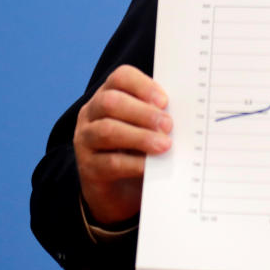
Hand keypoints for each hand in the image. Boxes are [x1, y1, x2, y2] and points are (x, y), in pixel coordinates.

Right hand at [74, 65, 171, 224]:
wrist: (118, 191)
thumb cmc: (138, 149)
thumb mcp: (147, 128)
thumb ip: (158, 116)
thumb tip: (184, 113)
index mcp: (108, 94)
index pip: (120, 78)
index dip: (142, 86)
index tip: (165, 101)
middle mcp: (91, 113)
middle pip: (111, 102)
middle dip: (143, 112)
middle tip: (168, 125)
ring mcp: (85, 140)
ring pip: (107, 130)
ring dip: (140, 137)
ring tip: (164, 145)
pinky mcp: (88, 168)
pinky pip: (109, 162)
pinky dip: (134, 163)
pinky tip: (151, 166)